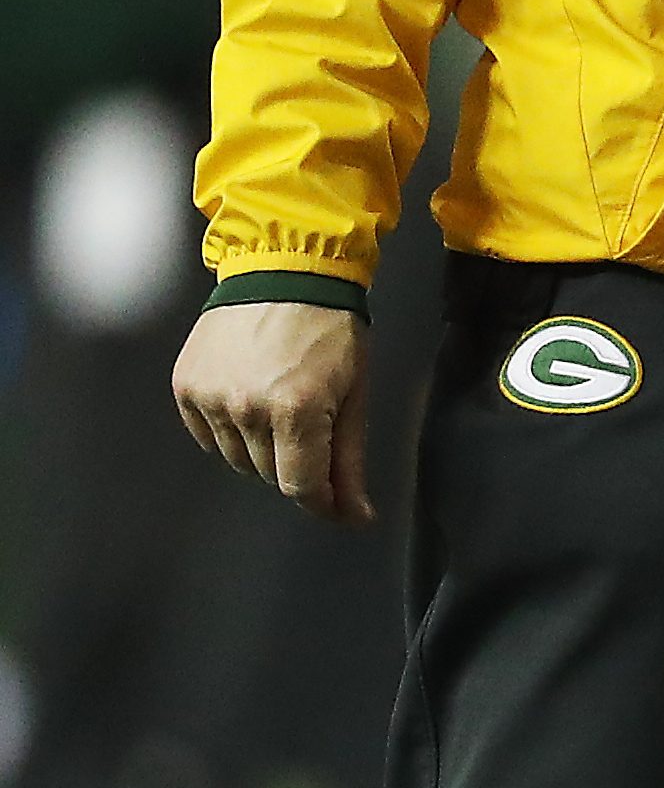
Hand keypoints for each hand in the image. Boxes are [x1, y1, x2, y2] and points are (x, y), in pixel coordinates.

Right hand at [173, 300, 370, 525]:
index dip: (321, 502)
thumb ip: (349, 461)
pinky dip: (229, 431)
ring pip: (237, 458)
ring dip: (262, 448)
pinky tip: (249, 400)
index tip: (337, 505)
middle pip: (269, 474)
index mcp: (295, 410)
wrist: (283, 271)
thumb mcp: (353, 395)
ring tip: (280, 406)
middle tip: (313, 427)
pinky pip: (207, 436)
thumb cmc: (330, 331)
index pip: (300, 486)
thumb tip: (354, 516)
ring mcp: (210, 397)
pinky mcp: (186, 385)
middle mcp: (245, 407)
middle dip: (297, 465)